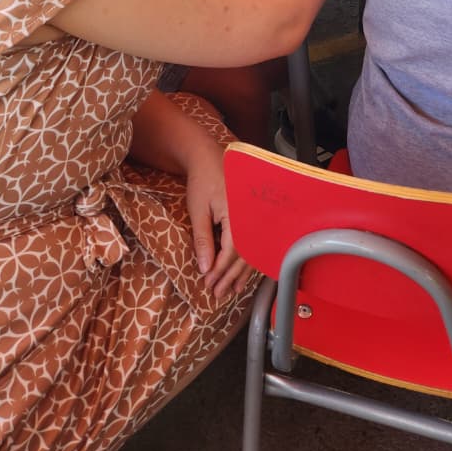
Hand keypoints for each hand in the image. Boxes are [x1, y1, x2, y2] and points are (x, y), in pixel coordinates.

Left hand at [184, 136, 252, 298]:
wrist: (209, 157)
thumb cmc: (202, 180)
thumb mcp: (198, 210)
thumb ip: (203, 240)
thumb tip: (206, 268)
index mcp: (238, 214)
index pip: (232, 251)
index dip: (220, 270)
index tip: (208, 284)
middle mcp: (250, 217)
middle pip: (244, 255)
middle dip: (229, 276)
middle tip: (217, 294)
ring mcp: (254, 216)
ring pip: (251, 251)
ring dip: (240, 273)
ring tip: (230, 290)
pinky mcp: (252, 216)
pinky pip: (253, 243)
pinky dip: (247, 261)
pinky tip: (242, 274)